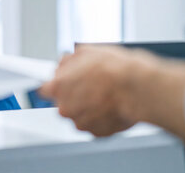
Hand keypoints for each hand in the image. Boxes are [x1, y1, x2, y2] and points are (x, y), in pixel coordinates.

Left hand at [38, 45, 156, 136]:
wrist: (139, 88)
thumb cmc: (115, 70)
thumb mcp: (86, 52)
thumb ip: (68, 61)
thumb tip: (64, 64)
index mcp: (58, 87)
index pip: (45, 89)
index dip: (55, 85)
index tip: (62, 84)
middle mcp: (65, 108)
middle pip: (63, 102)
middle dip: (74, 95)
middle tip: (91, 85)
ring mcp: (81, 123)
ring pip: (79, 114)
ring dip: (88, 107)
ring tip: (105, 95)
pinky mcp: (97, 133)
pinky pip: (95, 124)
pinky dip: (101, 117)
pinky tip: (111, 105)